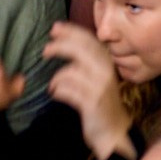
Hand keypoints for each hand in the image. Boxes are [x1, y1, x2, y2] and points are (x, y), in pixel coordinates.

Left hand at [42, 22, 132, 155]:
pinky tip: (55, 93)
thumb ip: (88, 60)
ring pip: (71, 72)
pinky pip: (68, 91)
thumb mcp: (99, 76)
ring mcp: (99, 87)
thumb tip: (65, 41)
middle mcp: (106, 71)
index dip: (71, 31)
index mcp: (107, 61)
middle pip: (80, 50)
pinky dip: (58, 91)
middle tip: (45, 50)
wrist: (114, 131)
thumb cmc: (102, 101)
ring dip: (57, 77)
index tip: (55, 28)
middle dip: (60, 46)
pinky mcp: (92, 103)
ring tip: (53, 85)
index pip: (88, 39)